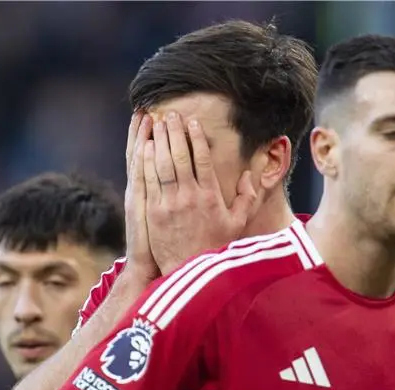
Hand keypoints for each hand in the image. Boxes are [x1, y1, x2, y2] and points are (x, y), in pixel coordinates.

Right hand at [123, 112, 158, 283]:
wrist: (150, 269)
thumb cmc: (164, 247)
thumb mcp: (162, 220)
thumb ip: (170, 200)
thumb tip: (181, 185)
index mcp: (149, 193)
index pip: (147, 158)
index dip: (147, 137)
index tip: (151, 116)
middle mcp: (142, 192)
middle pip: (142, 154)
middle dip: (145, 131)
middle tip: (146, 107)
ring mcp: (142, 199)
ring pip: (141, 162)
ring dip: (142, 138)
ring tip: (145, 115)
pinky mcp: (144, 209)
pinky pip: (144, 180)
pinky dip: (143, 162)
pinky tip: (145, 145)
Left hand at [143, 112, 256, 275]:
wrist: (189, 270)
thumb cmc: (215, 247)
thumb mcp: (238, 224)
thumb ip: (247, 199)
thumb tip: (250, 175)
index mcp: (210, 197)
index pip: (203, 160)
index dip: (197, 138)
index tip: (193, 122)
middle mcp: (189, 197)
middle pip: (179, 156)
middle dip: (174, 132)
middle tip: (170, 115)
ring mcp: (169, 204)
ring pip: (162, 165)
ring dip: (158, 142)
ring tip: (156, 124)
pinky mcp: (154, 212)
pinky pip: (149, 181)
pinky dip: (146, 162)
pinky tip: (144, 147)